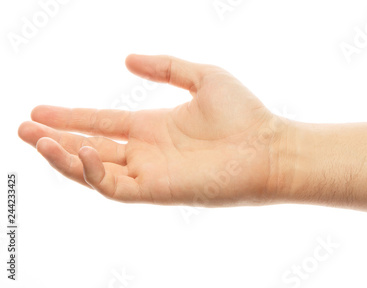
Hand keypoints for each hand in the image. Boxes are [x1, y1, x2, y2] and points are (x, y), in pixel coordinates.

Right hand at [18, 54, 290, 205]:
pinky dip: (94, 173)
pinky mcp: (159, 191)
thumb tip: (127, 60)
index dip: (70, 118)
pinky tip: (82, 151)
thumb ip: (165, 66)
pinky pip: (115, 187)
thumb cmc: (244, 114)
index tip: (38, 110)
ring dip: (64, 158)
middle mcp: (147, 153)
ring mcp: (151, 173)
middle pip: (90, 149)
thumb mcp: (202, 76)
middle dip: (55, 142)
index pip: (102, 124)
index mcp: (153, 128)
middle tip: (23, 129)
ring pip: (96, 172)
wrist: (269, 146)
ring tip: (37, 140)